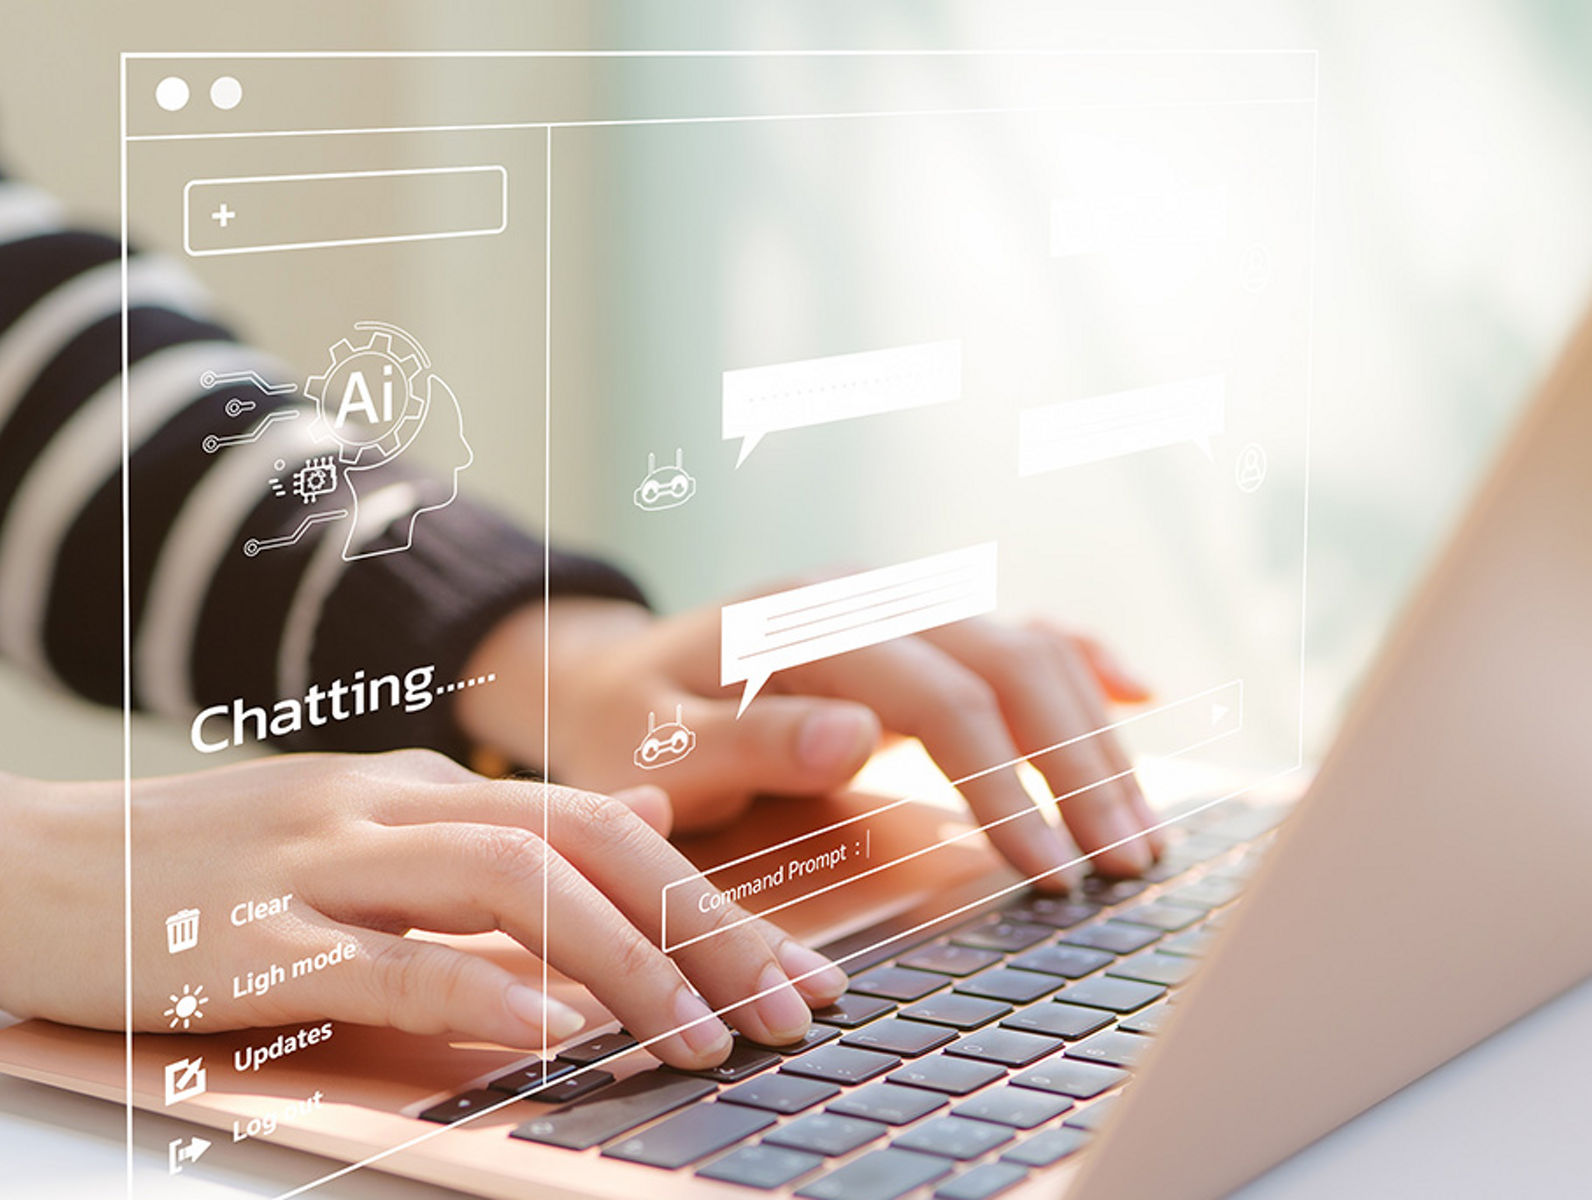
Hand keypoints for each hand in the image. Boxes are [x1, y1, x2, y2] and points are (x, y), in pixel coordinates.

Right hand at [0, 742, 848, 1069]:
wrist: (19, 863)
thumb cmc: (191, 871)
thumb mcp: (356, 829)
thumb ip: (490, 831)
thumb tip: (640, 814)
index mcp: (413, 785)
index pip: (597, 824)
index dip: (708, 897)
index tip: (793, 972)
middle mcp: (381, 803)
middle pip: (580, 845)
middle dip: (703, 929)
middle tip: (790, 1009)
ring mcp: (313, 861)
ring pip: (504, 888)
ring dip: (620, 965)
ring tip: (700, 1038)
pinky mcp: (246, 935)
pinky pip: (382, 959)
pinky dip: (474, 994)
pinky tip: (546, 1036)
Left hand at [459, 597, 1159, 884]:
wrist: (610, 675)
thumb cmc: (627, 725)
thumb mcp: (655, 746)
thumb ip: (746, 744)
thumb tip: (855, 739)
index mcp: (806, 620)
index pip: (941, 696)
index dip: (1004, 783)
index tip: (1047, 872)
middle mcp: (867, 595)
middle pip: (1011, 663)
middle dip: (1081, 766)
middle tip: (1126, 865)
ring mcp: (898, 602)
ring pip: (1029, 648)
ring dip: (1095, 736)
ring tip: (1137, 834)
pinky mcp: (916, 625)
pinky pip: (1015, 631)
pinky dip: (1081, 662)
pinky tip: (1141, 694)